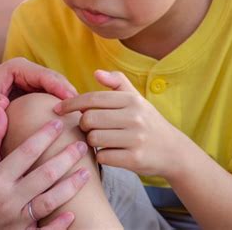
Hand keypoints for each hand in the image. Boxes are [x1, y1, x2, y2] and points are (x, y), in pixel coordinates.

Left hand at [0, 57, 77, 121]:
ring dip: (70, 100)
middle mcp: (30, 72)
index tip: (73, 101)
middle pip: (58, 81)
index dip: (61, 88)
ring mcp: (33, 82)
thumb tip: (3, 107)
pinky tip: (70, 120)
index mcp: (20, 68)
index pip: (47, 76)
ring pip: (58, 89)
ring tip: (83, 115)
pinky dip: (62, 106)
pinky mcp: (34, 92)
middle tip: (85, 110)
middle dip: (72, 94)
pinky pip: (52, 97)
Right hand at [0, 106, 89, 229]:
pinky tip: (72, 214)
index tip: (60, 123)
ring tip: (86, 173)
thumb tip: (1, 108)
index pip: (27, 152)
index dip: (45, 136)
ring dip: (71, 187)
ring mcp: (15, 220)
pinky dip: (58, 224)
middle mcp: (7, 199)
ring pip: (49, 202)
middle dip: (67, 158)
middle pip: (45, 175)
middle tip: (82, 145)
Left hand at [54, 70, 185, 177]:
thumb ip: (118, 83)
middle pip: (88, 120)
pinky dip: (102, 156)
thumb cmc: (149, 123)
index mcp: (132, 100)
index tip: (57, 108)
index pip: (92, 99)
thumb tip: (96, 73)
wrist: (173, 151)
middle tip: (91, 129)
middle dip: (84, 125)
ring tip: (102, 140)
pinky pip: (103, 157)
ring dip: (92, 141)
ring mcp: (135, 139)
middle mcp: (135, 117)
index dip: (71, 103)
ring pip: (93, 139)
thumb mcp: (138, 100)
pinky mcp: (134, 159)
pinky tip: (111, 153)